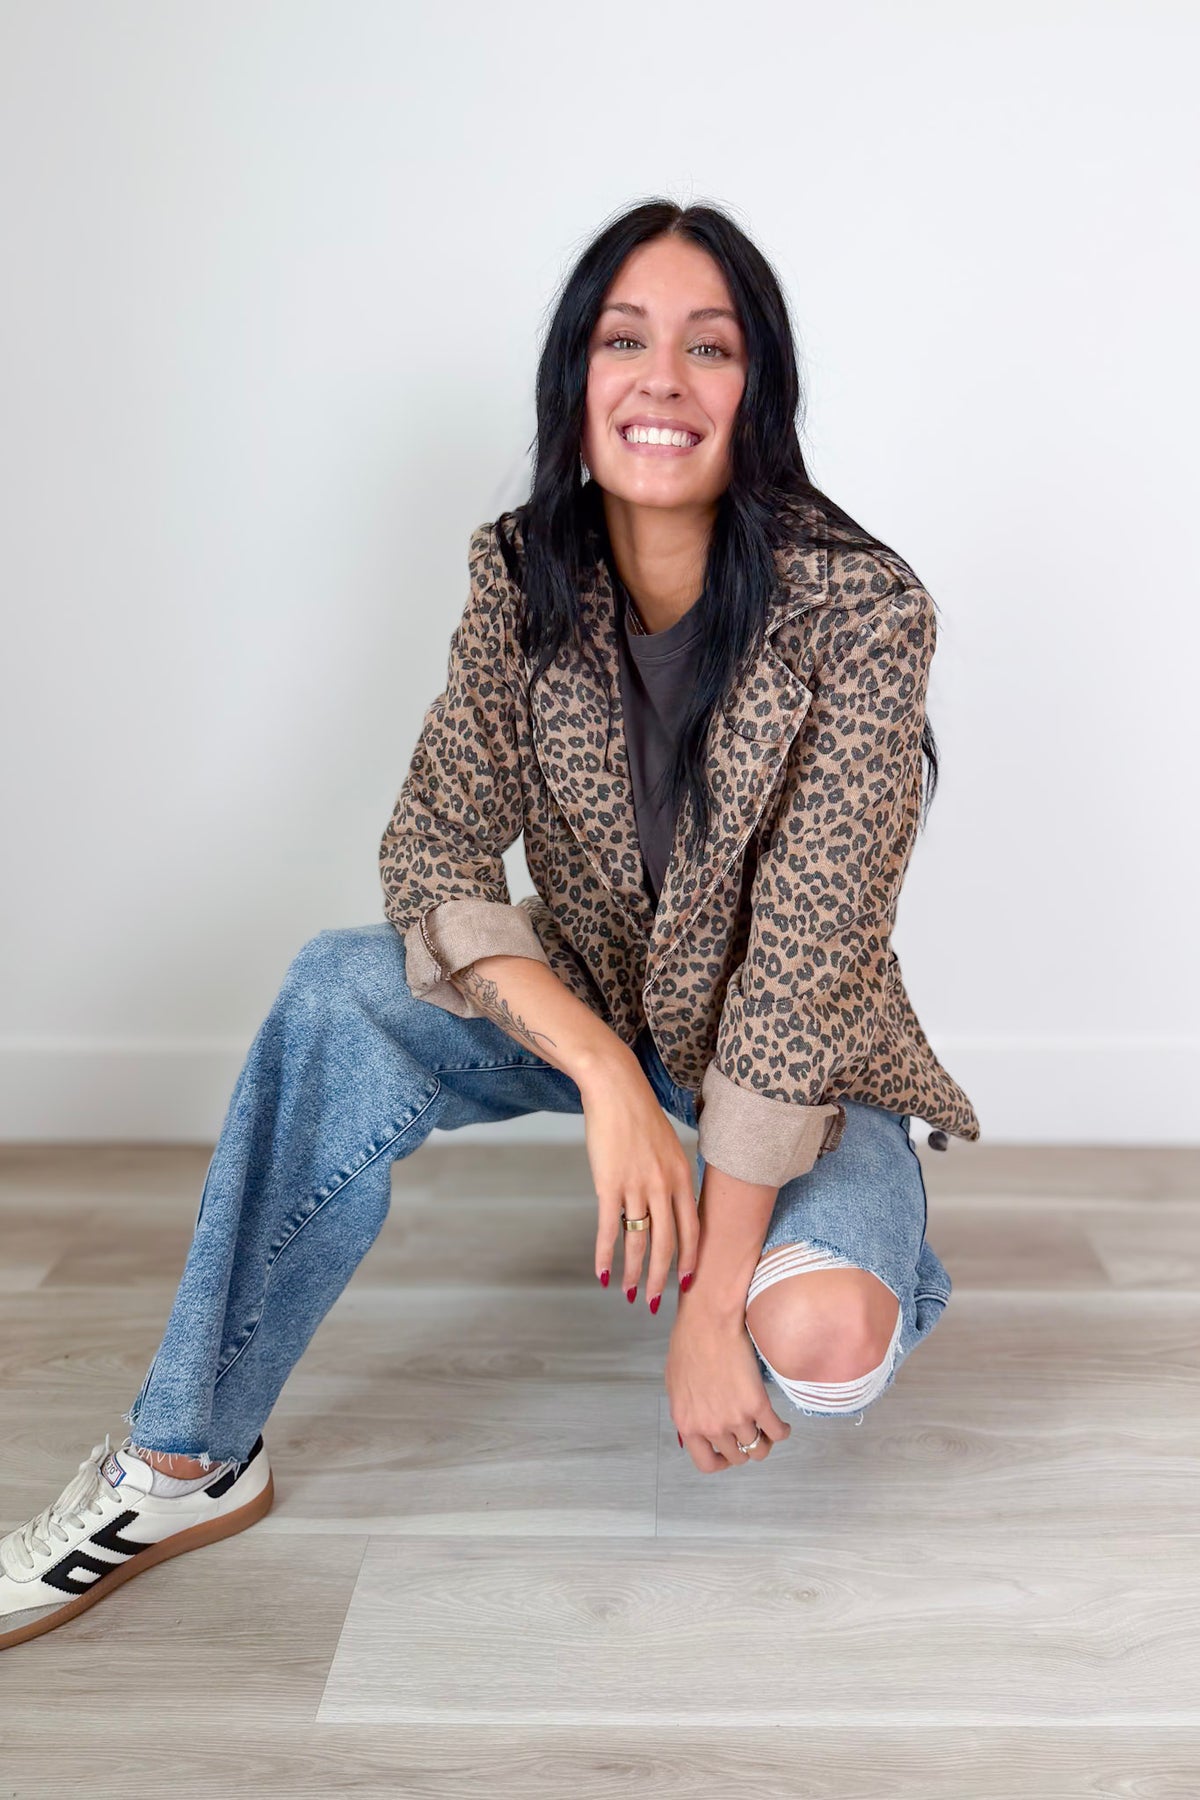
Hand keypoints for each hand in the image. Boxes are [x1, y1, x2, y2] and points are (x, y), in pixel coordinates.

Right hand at [577, 1047, 699, 1309]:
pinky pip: (608, 1228)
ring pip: (638, 1241)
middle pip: (666, 1243)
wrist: (616, 1089)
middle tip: (654, 1301)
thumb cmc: (640, 1115)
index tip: (686, 1283)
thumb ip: (671, 1178)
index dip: (689, 1259)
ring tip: (630, 1293)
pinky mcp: (608, 1184)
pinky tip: (602, 1273)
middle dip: (661, 1277)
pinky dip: (604, 1254)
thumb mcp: (668, 1147)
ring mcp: (636, 1186)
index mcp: (682, 1176)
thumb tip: (666, 1207)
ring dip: (634, 1272)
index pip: (692, 1229)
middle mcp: (664, 1185)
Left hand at [666, 1295, 790, 1471]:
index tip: (729, 1454)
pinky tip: (782, 1424)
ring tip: (768, 1429)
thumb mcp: (677, 1385)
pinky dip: (782, 1432)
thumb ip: (689, 1411)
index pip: (706, 1463)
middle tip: (752, 1434)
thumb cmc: (689, 1343)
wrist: (708, 1321)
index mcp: (687, 1423)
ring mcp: (735, 1417)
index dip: (721, 1462)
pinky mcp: (757, 1403)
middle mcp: (711, 1426)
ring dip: (765, 1441)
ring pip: (758, 1448)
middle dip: (745, 1449)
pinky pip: (777, 1432)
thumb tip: (699, 1425)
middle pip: (737, 1457)